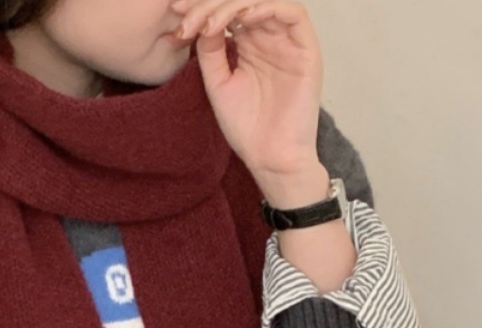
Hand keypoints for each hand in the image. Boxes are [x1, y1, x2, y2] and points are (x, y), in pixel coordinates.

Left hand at [171, 0, 323, 180]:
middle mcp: (268, 37)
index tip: (174, 12)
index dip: (200, 6)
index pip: (226, 11)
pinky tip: (245, 18)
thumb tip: (202, 20)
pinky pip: (293, 14)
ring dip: (235, 5)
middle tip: (187, 16)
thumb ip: (211, 52)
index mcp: (248, 44)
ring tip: (212, 22)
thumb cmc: (247, 128)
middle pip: (242, 2)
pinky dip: (268, 8)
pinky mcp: (306, 50)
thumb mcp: (218, 84)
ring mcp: (287, 42)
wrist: (271, 159)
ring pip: (265, 1)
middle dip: (211, 4)